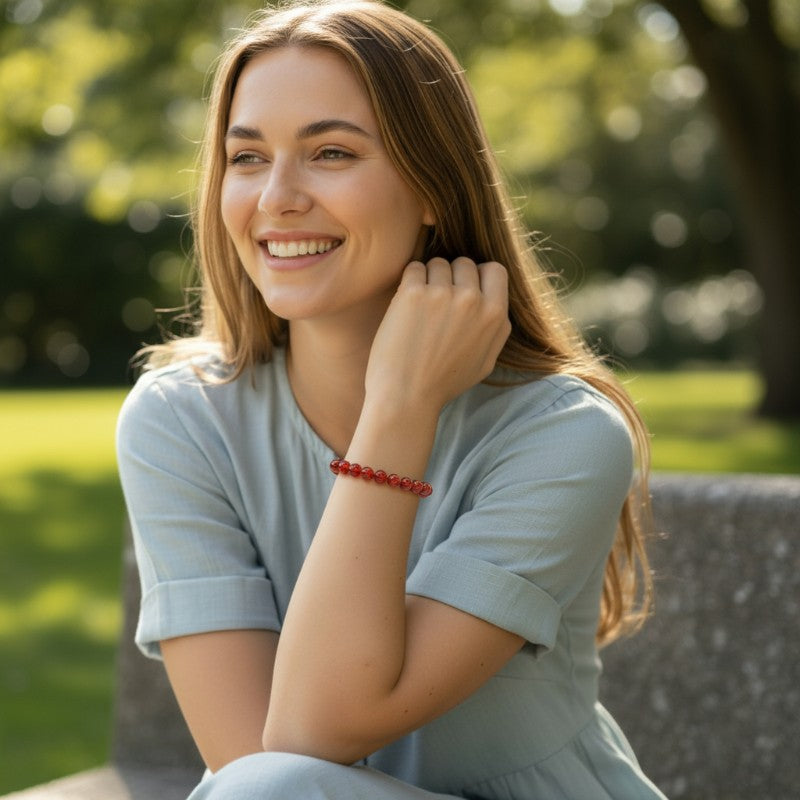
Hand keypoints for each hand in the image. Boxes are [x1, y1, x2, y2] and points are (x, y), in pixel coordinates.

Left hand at [365, 257, 510, 412]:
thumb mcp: (486, 362)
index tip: (464, 289)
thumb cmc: (444, 383)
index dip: (479, 276)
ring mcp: (441, 294)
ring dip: (428, 278)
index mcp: (494, 315)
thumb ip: (497, 330)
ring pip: (437, 263)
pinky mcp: (412, 294)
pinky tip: (405, 304)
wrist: (406, 397)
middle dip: (451, 276)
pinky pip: (414, 268)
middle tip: (436, 302)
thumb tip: (498, 304)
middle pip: (464, 263)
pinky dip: (409, 281)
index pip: (495, 269)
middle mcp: (471, 300)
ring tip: (419, 306)